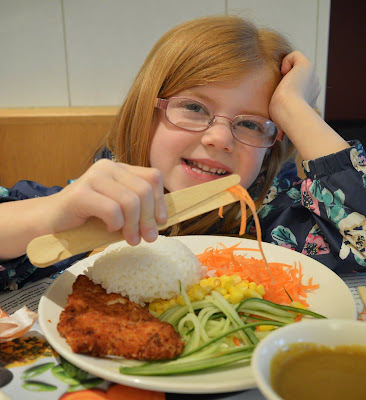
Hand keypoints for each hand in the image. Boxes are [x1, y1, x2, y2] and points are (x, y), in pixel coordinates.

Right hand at [49, 159, 166, 245]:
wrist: (52, 223)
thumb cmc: (89, 219)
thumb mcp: (120, 211)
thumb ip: (138, 209)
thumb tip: (162, 221)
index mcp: (120, 169)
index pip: (153, 177)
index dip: (160, 201)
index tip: (161, 223)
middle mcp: (107, 167)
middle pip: (144, 190)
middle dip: (149, 218)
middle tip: (148, 238)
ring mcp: (92, 177)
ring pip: (130, 201)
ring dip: (134, 226)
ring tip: (131, 239)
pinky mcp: (79, 193)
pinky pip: (111, 210)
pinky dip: (115, 224)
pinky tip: (108, 229)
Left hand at [269, 51, 320, 126]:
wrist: (288, 111)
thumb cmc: (284, 119)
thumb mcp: (284, 120)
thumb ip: (283, 122)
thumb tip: (279, 138)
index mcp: (310, 97)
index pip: (297, 86)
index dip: (287, 88)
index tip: (280, 98)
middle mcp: (313, 84)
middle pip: (296, 74)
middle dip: (285, 79)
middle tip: (280, 91)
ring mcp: (311, 75)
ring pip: (295, 64)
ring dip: (285, 71)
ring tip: (282, 84)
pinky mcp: (306, 66)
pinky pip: (295, 55)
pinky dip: (287, 61)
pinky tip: (284, 75)